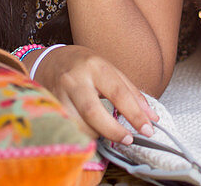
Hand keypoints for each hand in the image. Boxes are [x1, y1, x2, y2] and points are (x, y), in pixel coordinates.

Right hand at [28, 44, 156, 143]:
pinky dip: (81, 134)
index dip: (134, 114)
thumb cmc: (84, 66)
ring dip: (96, 134)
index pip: (118, 93)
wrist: (49, 61)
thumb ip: (132, 93)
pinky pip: (67, 128)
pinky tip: (88, 131)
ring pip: (78, 124)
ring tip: (105, 131)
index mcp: (96, 67)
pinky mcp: (48, 107)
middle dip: (113, 130)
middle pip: (93, 112)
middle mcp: (75, 79)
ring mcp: (58, 94)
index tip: (147, 130)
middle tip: (128, 139)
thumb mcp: (110, 70)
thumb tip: (152, 117)